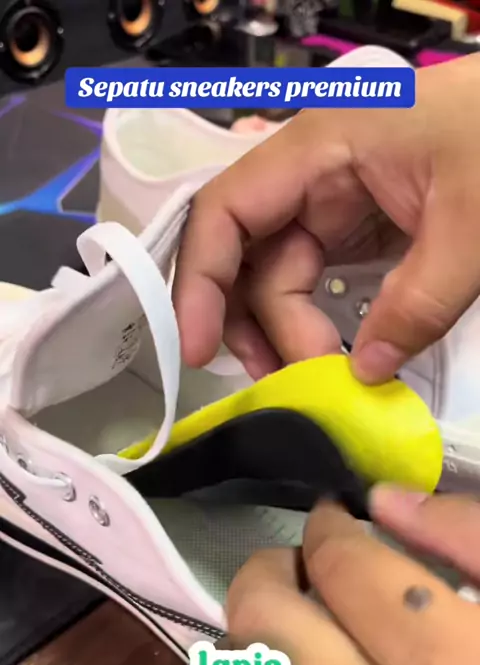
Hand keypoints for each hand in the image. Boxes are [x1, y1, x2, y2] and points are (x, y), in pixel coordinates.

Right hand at [173, 56, 479, 383]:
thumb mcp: (471, 228)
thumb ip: (419, 304)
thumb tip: (366, 372)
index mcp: (320, 147)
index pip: (226, 212)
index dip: (200, 282)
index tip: (197, 349)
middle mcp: (309, 172)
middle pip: (246, 256)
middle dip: (257, 324)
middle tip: (290, 383)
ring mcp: (330, 199)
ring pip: (275, 274)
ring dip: (283, 331)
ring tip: (309, 379)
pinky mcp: (351, 223)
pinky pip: (311, 277)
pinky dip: (311, 321)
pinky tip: (326, 356)